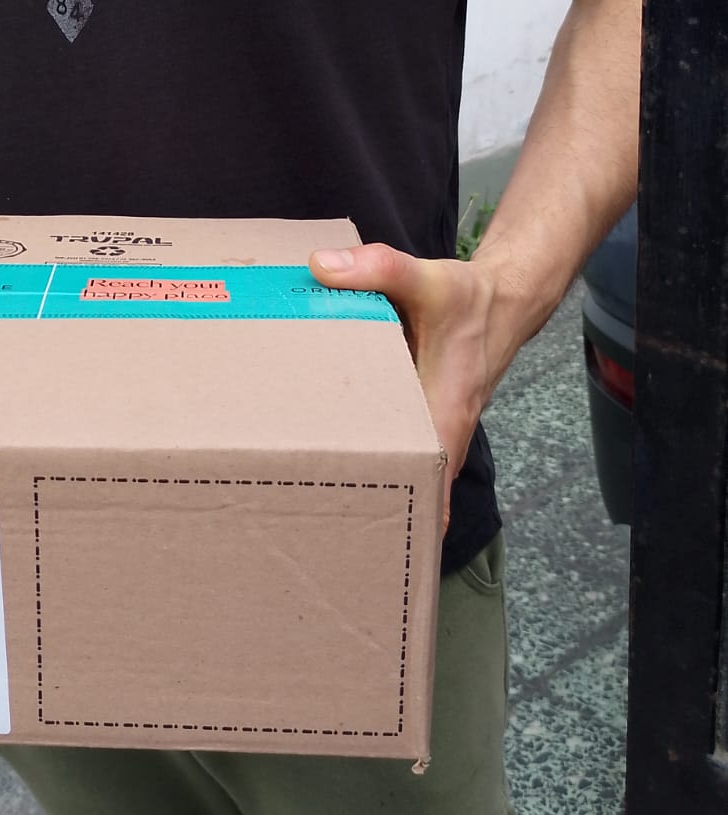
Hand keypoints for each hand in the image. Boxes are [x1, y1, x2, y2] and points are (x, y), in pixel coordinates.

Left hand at [308, 243, 515, 536]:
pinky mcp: (419, 414)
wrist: (501, 301)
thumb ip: (378, 270)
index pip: (430, 487)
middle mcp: (440, 432)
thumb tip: (321, 268)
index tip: (373, 547)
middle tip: (316, 530)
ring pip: (402, 470)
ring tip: (313, 508)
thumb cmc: (468, 299)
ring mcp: (431, 427)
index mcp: (444, 415)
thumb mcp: (428, 279)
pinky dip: (371, 454)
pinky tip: (330, 455)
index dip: (406, 520)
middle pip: (408, 489)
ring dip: (371, 487)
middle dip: (371, 511)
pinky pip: (395, 444)